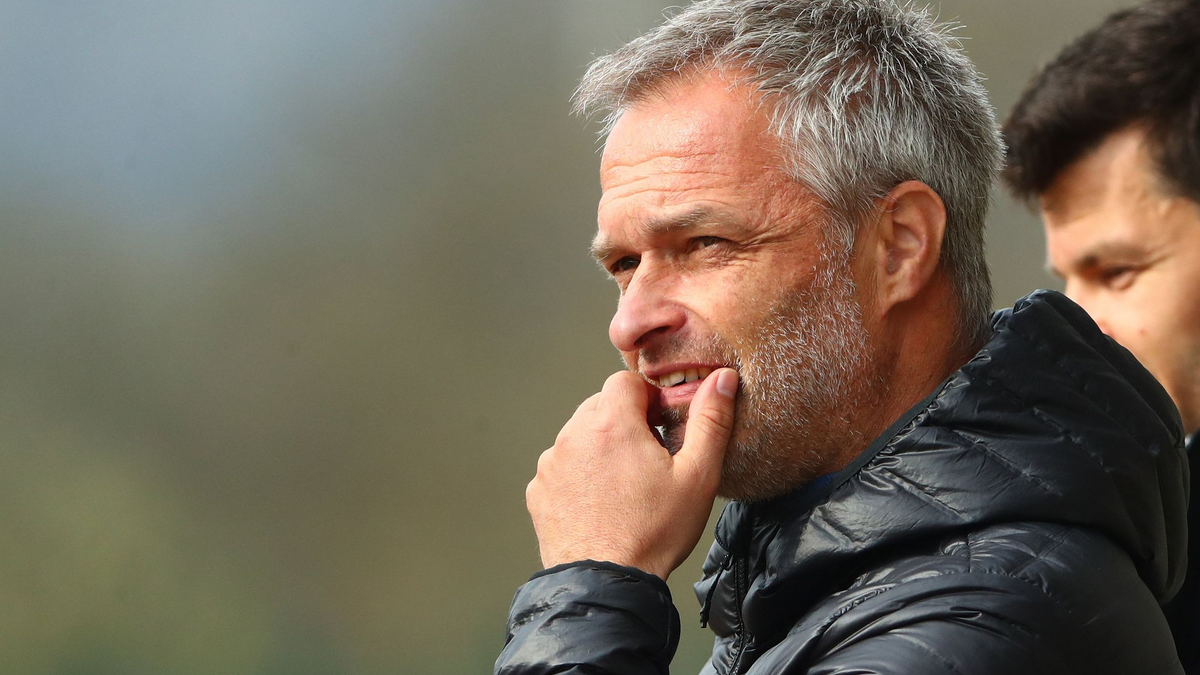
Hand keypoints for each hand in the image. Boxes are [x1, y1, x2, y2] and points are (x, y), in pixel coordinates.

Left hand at [526, 368, 737, 579]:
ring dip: (601, 448)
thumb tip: (721, 380)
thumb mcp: (698, 476)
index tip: (660, 426)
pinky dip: (580, 476)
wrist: (606, 583)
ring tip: (625, 485)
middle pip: (600, 407)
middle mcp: (573, 436)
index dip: (648, 399)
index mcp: (612, 424)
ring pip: (580, 436)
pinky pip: (562, 467)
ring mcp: (551, 464)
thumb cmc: (653, 533)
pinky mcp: (540, 491)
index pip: (625, 381)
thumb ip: (711, 420)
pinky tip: (601, 503)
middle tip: (648, 459)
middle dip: (625, 423)